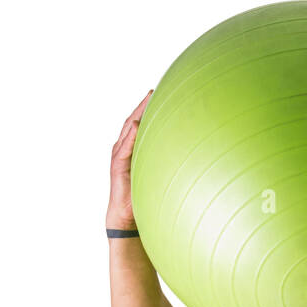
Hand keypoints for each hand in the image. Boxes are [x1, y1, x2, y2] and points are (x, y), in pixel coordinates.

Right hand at [106, 91, 152, 230]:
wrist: (126, 216)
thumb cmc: (142, 197)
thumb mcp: (156, 176)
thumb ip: (165, 164)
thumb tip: (188, 159)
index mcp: (133, 149)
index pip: (141, 124)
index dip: (148, 110)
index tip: (160, 95)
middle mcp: (124, 148)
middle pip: (133, 121)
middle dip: (143, 105)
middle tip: (154, 91)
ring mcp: (119, 155)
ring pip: (127, 129)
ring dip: (137, 114)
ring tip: (146, 101)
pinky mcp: (117, 165)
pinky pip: (124, 147)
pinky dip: (130, 135)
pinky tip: (137, 125)